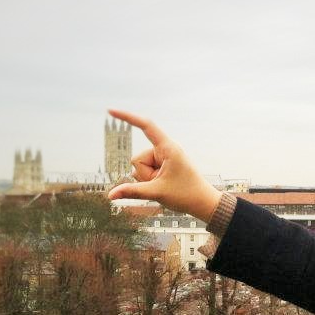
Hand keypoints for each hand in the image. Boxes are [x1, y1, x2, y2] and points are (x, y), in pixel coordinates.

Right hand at [106, 110, 221, 221]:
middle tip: (163, 183)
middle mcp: (165, 150)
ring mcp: (163, 158)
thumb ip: (132, 191)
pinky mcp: (162, 166)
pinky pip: (145, 172)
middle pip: (137, 159)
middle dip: (144, 174)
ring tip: (166, 185)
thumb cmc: (186, 195)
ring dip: (148, 179)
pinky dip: (150, 181)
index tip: (111, 111)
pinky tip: (164, 186)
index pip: (146, 126)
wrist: (203, 203)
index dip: (127, 118)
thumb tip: (111, 195)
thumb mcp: (156, 193)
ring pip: (140, 168)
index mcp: (168, 148)